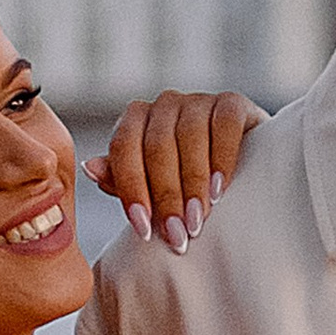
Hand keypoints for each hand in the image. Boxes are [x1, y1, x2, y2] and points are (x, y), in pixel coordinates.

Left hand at [86, 90, 265, 249]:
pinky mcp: (232, 102)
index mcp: (135, 120)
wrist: (244, 167)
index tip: (144, 230)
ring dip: (193, 183)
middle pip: (156, 147)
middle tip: (177, 234)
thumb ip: (122, 180)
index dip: (132, 190)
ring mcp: (198, 100)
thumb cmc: (186, 180)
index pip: (123, 148)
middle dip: (166, 196)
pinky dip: (221, 158)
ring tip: (198, 219)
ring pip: (188, 136)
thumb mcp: (152, 185)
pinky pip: (224, 125)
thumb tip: (91, 168)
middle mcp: (163, 104)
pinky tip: (219, 189)